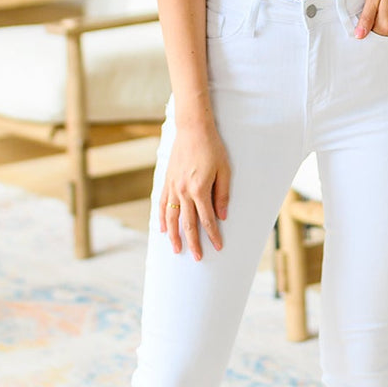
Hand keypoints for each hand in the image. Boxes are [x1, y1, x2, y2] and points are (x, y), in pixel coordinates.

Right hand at [158, 120, 229, 259]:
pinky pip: (163, 204)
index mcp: (199, 189)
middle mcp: (183, 191)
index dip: (213, 235)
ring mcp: (172, 186)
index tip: (218, 247)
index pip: (207, 219)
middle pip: (187, 223)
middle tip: (197, 258)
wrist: (193, 128)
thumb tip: (222, 216)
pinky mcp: (167, 181)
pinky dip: (162, 218)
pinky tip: (162, 229)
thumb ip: (222, 194)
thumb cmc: (212, 147)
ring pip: (171, 217)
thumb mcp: (224, 170)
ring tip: (177, 250)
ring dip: (174, 235)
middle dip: (193, 242)